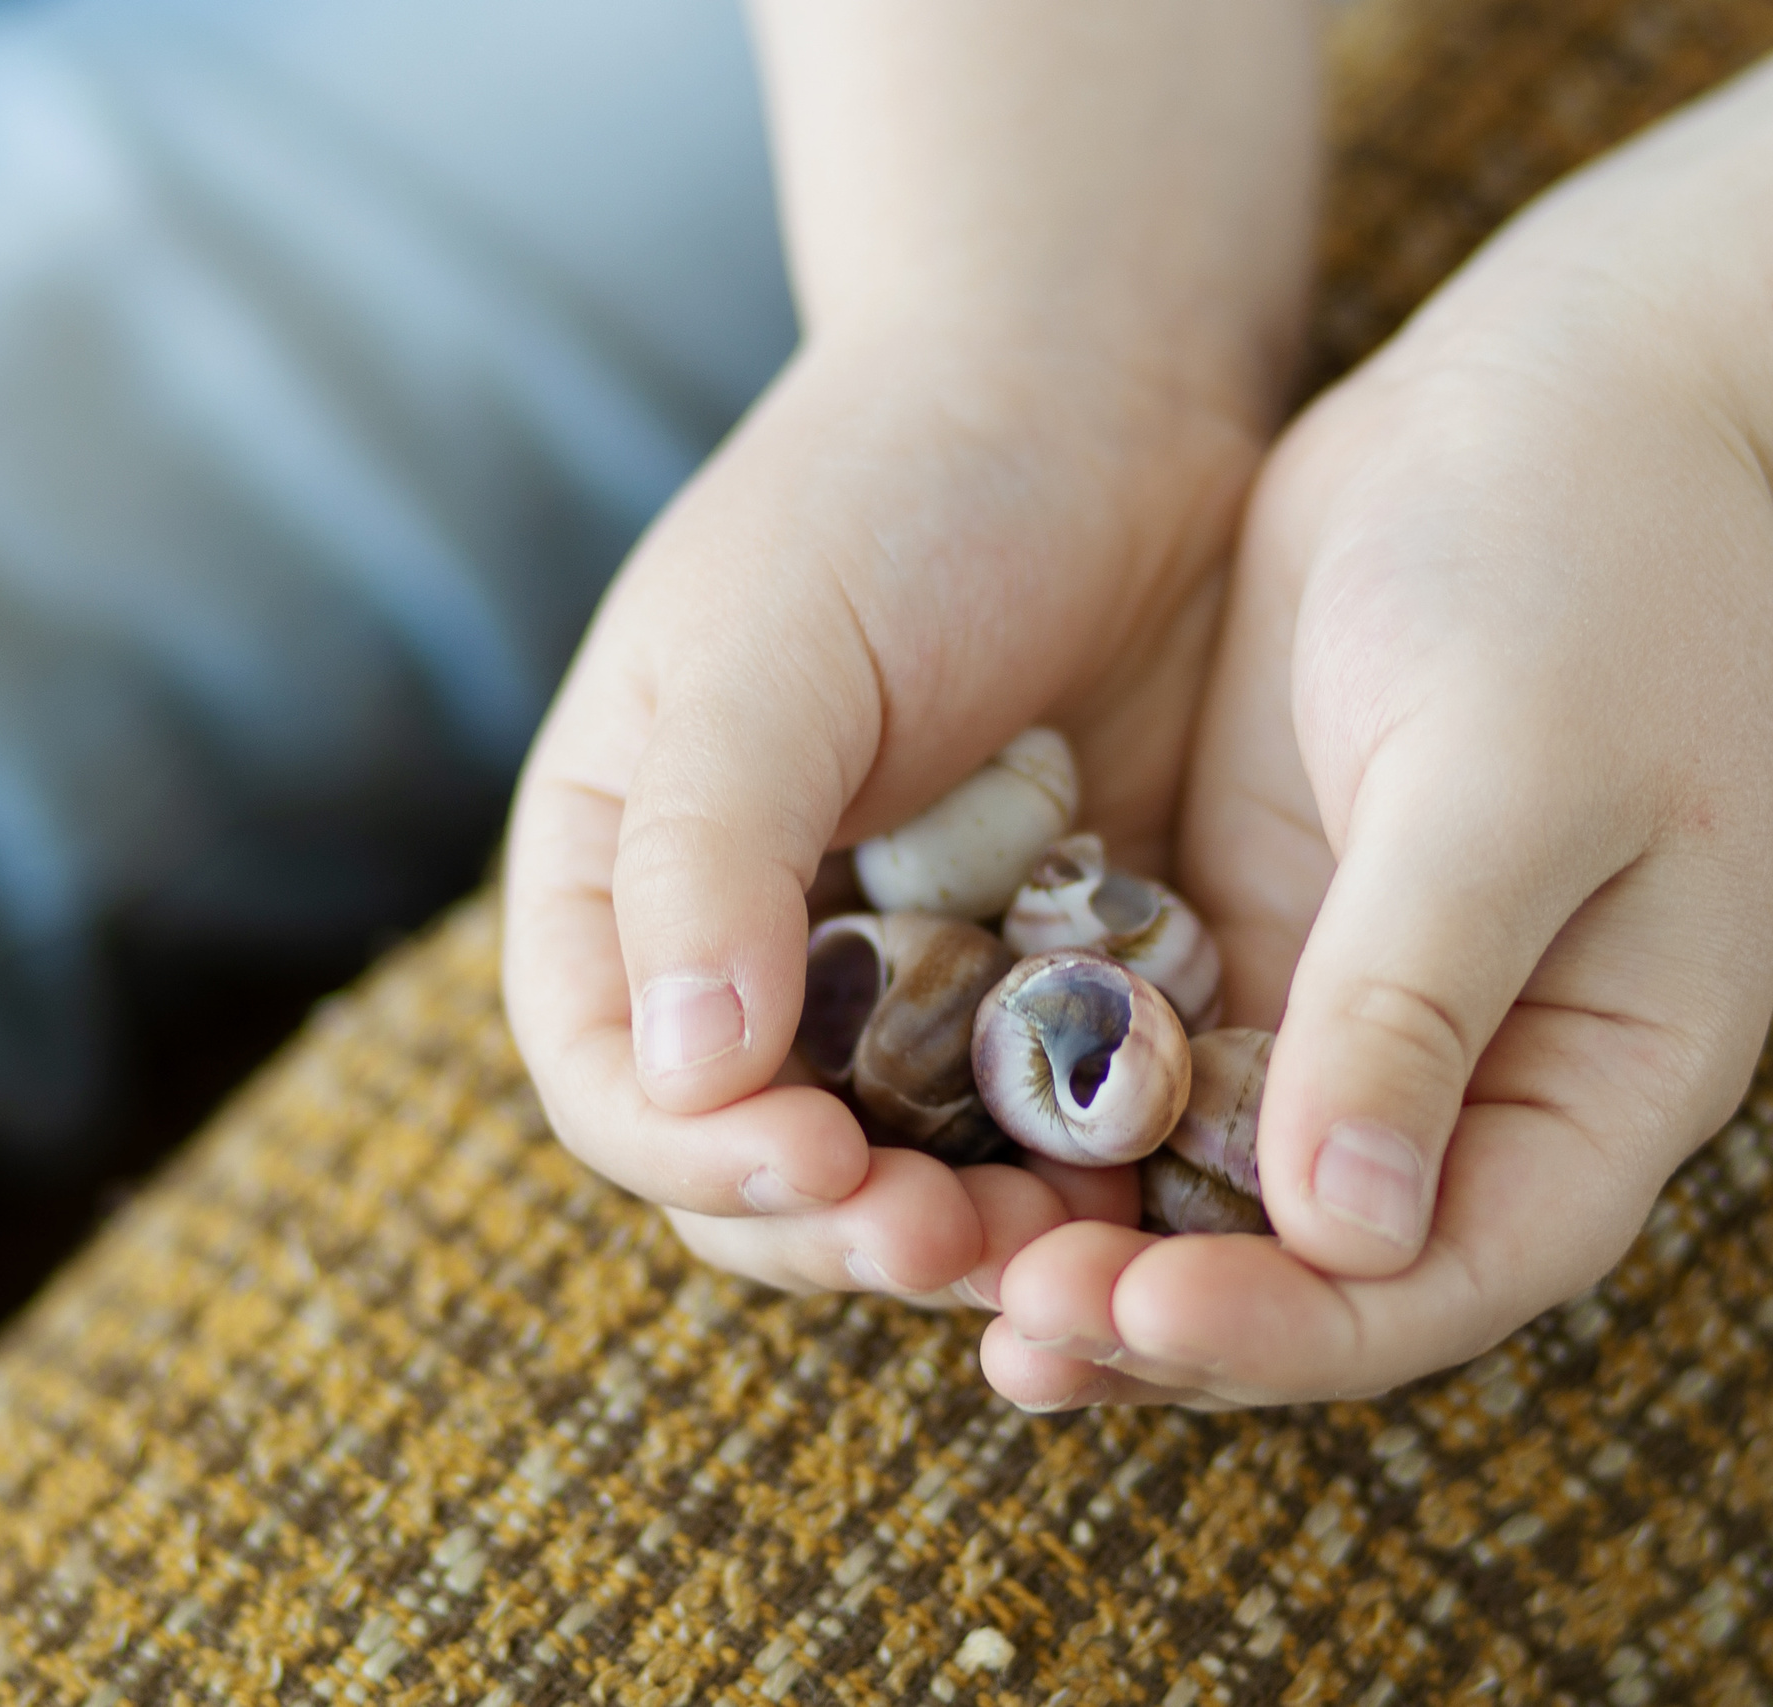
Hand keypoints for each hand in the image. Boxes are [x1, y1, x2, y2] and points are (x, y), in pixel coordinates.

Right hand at [502, 330, 1261, 1305]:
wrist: (1099, 404)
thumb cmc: (898, 493)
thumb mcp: (770, 651)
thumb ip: (707, 851)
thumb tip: (676, 1074)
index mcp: (629, 878)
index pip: (614, 1082)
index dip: (699, 1159)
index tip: (821, 1170)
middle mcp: (759, 957)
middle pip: (759, 1168)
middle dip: (847, 1229)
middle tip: (959, 1244)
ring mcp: (914, 982)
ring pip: (915, 1173)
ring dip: (978, 1232)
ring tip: (1068, 1249)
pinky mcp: (1053, 985)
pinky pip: (1056, 1120)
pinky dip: (1090, 1168)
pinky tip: (1158, 1184)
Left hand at [982, 292, 1772, 1407]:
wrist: (1548, 399)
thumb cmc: (1575, 572)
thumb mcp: (1505, 778)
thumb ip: (1419, 1001)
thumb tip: (1342, 1238)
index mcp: (1611, 1076)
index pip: (1452, 1276)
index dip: (1291, 1327)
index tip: (1126, 1310)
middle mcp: (1491, 1082)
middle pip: (1324, 1272)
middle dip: (1166, 1305)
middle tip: (998, 1319)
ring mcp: (1370, 1014)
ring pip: (1221, 1188)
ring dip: (1092, 1231)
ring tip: (932, 1253)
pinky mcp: (1268, 933)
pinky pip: (1156, 1068)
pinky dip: (1065, 1111)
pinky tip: (936, 1127)